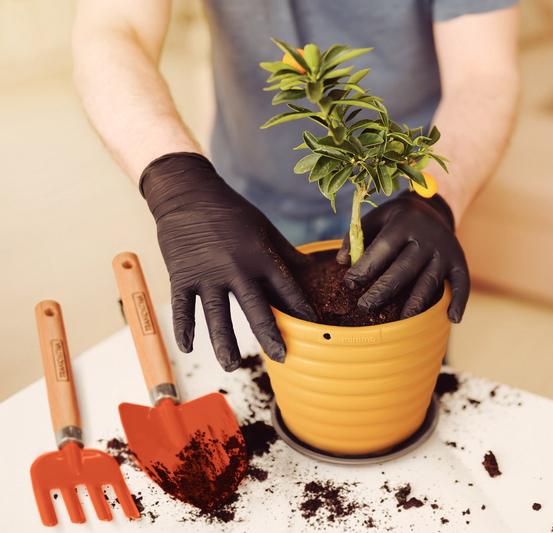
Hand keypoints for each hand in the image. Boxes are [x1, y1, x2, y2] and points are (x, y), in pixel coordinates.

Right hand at [140, 152, 316, 369]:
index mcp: (260, 256)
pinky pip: (183, 307)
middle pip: (256, 308)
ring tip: (232, 366)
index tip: (313, 328)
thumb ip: (286, 254)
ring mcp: (206, 274)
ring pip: (216, 315)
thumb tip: (314, 269)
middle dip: (270, 335)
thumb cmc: (232, 211)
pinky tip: (188, 348)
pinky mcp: (182, 276)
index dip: (301, 309)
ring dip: (224, 342)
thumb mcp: (265, 229)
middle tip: (282, 357)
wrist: (188, 193)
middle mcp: (235, 268)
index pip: (286, 289)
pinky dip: (183, 328)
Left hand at [336, 192, 469, 321]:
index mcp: (403, 224)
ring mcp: (444, 251)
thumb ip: (356, 237)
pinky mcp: (459, 262)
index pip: (382, 248)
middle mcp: (426, 238)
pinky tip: (452, 319)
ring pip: (429, 281)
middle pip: (403, 269)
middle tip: (364, 307)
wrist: (433, 209)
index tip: (349, 283)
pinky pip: (462, 284)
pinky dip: (459, 302)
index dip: (365, 267)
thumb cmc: (397, 219)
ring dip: (416, 303)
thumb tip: (340, 262)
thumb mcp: (376, 218)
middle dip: (383, 291)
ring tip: (401, 321)